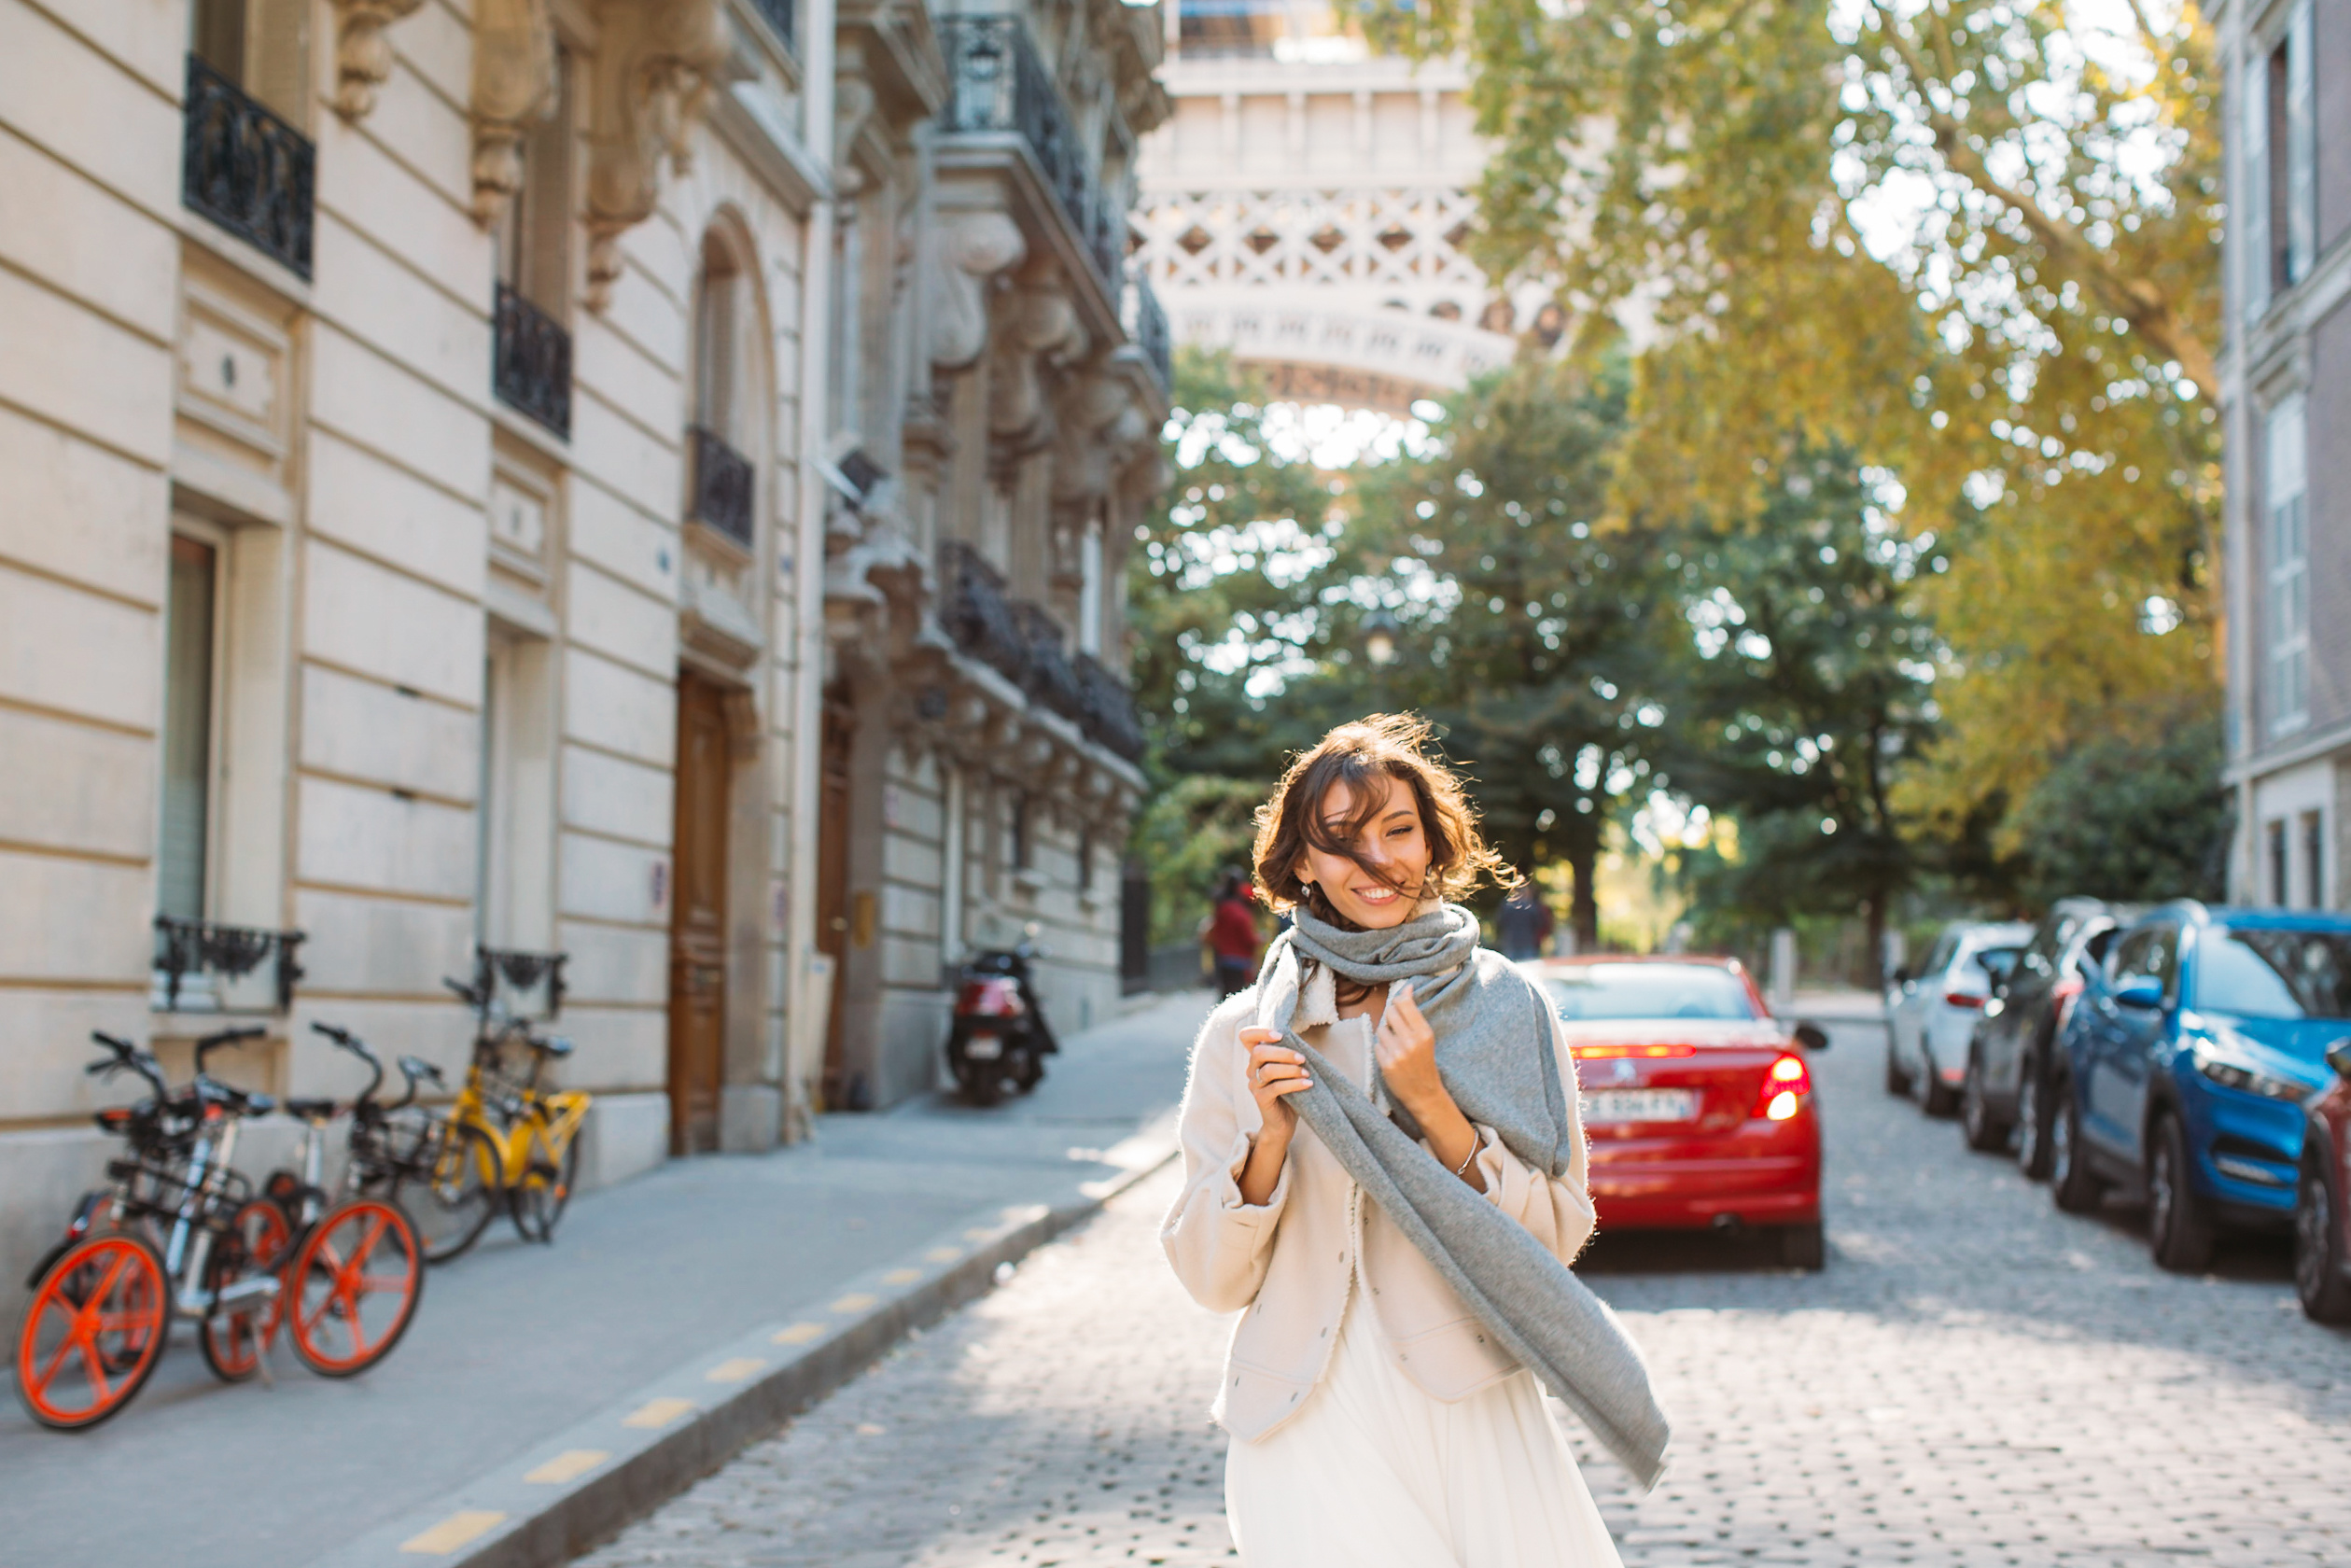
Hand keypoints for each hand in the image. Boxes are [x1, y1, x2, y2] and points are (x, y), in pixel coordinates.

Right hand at [1242, 1026, 1311, 1142]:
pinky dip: (1295, 1084)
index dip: (1259, 1032)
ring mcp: (1255, 1085)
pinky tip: (1308, 1084)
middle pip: (1259, 1052)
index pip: (1246, 1037)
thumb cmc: (1290, 1093)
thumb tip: (1302, 1041)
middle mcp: (1252, 1070)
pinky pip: (1276, 1088)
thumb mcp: (1289, 1070)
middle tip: (1302, 1058)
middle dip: (1283, 1053)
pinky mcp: (1261, 1099)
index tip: (1280, 1035)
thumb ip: (1290, 1056)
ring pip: (1268, 1070)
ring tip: (1307, 1073)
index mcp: (1257, 1059)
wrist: (1284, 1123)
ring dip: (1290, 1069)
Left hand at [1374, 981, 1449, 1121]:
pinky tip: (1391, 1057)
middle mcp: (1411, 1041)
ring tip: (1395, 1045)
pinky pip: (1377, 1045)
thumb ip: (1414, 1014)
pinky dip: (1382, 1049)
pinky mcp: (1386, 1064)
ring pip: (1381, 1029)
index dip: (1398, 999)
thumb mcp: (1426, 1037)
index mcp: (1424, 1033)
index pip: (1404, 1004)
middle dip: (1391, 1017)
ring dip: (1385, 1034)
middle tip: (1397, 1028)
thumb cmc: (1424, 1062)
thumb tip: (1406, 988)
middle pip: (1390, 1013)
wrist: (1424, 1093)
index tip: (1399, 1002)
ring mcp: (1398, 1053)